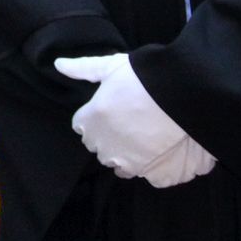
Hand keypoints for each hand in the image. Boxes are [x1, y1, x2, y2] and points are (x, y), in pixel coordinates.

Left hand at [54, 54, 215, 188]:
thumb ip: (83, 68)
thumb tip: (58, 64)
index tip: (113, 108)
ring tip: (149, 134)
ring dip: (130, 154)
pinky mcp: (154, 176)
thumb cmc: (143, 78)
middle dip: (112, 136)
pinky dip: (155, 166)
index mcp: (91, 123)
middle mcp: (105, 148)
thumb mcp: (112, 67)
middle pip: (101, 147)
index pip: (83, 127)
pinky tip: (165, 148)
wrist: (182, 94)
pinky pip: (149, 176)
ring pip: (122, 164)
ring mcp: (130, 165)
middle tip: (133, 118)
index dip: (97, 117)